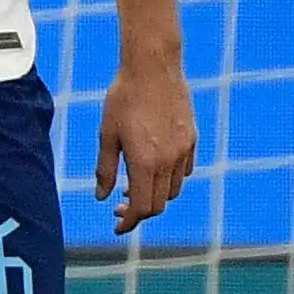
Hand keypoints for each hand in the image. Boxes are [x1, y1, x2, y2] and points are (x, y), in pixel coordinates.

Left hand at [94, 53, 196, 232]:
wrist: (153, 67)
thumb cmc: (123, 98)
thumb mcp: (106, 134)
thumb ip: (105, 169)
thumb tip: (102, 198)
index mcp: (145, 162)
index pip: (141, 208)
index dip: (129, 222)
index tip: (117, 226)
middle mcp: (168, 160)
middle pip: (158, 204)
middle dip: (139, 212)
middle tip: (119, 208)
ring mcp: (184, 150)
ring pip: (173, 190)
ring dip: (154, 196)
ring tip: (133, 187)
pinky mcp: (192, 138)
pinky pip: (185, 171)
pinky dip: (169, 180)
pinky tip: (153, 170)